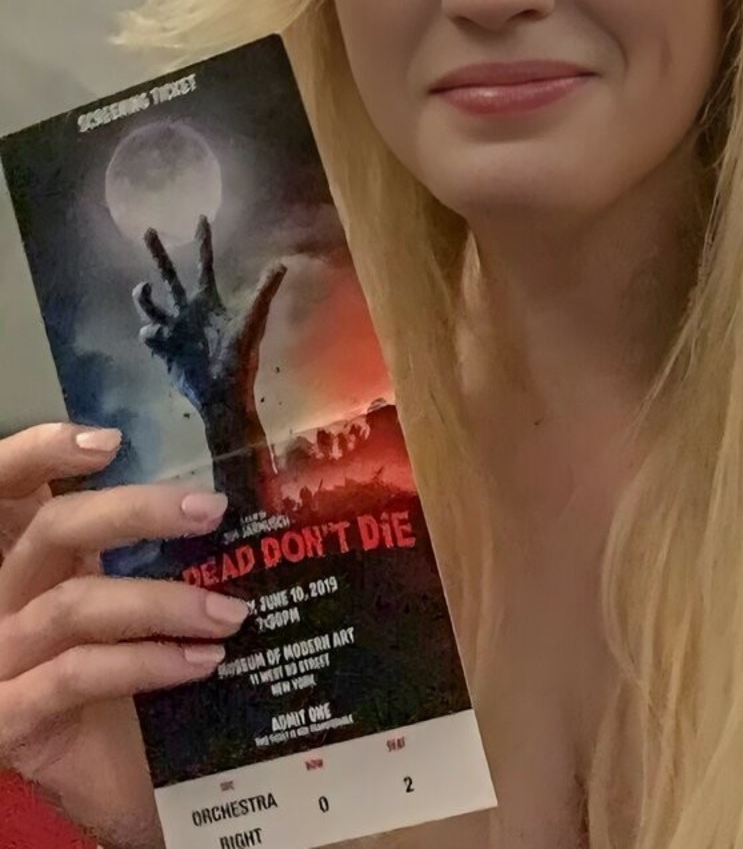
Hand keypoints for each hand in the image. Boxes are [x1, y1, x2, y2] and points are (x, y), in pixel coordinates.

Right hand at [0, 423, 248, 847]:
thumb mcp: (139, 609)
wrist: (117, 789)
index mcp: (33, 564)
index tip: (108, 441)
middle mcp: (5, 603)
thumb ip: (154, 557)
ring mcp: (1, 662)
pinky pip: (75, 676)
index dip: (38, 454)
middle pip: (50, 532)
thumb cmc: (132, 688)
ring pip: (73, 604)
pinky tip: (202, 662)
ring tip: (232, 613)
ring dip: (162, 602)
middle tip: (210, 510)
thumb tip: (230, 499)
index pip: (9, 491)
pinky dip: (145, 663)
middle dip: (132, 511)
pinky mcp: (9, 720)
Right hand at [134, 215, 285, 423]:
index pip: (204, 266)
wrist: (223, 393)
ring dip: (145, 297)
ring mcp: (175, 329)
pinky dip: (150, 332)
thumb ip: (263, 292)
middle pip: (171, 277)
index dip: (203, 243)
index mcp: (209, 302)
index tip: (199, 217)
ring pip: (152, 305)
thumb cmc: (240, 358)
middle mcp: (190, 311)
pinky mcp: (164, 348)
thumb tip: (282, 263)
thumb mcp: (253, 321)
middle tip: (149, 230)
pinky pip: (150, 334)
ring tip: (143, 288)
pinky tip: (156, 335)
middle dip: (160, 254)